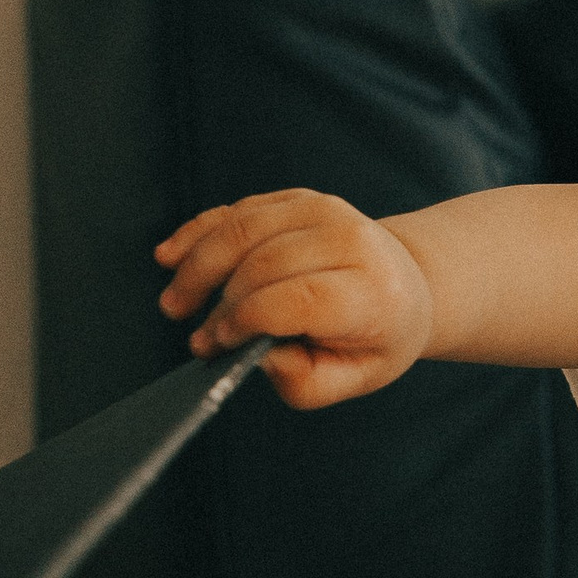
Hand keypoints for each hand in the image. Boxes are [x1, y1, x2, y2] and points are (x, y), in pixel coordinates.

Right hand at [155, 190, 435, 411]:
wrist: (406, 283)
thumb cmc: (375, 337)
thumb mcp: (352, 376)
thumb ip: (305, 379)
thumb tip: (258, 357)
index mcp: (373, 291)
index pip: (298, 299)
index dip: (246, 321)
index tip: (215, 345)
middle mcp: (352, 240)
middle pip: (263, 264)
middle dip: (218, 303)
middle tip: (195, 337)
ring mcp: (324, 211)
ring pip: (242, 230)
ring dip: (198, 267)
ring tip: (175, 303)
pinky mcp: (297, 199)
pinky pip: (238, 211)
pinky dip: (200, 233)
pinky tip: (172, 257)